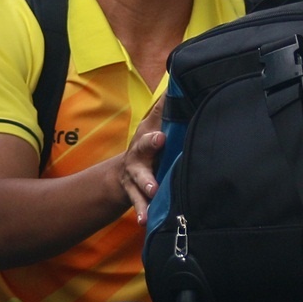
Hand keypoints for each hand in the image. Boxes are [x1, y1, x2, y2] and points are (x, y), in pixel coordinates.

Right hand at [120, 95, 165, 222]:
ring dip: (146, 184)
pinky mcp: (135, 194)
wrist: (122, 176)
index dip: (158, 122)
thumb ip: (166, 107)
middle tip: (159, 140)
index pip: (153, 124)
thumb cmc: (148, 146)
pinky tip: (144, 221)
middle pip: (143, 148)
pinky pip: (138, 205)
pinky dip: (142, 212)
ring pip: (139, 179)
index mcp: (147, 136)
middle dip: (150, 143)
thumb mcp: (154, 125)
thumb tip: (180, 80)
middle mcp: (138, 154)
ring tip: (152, 190)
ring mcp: (135, 175)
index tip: (162, 130)